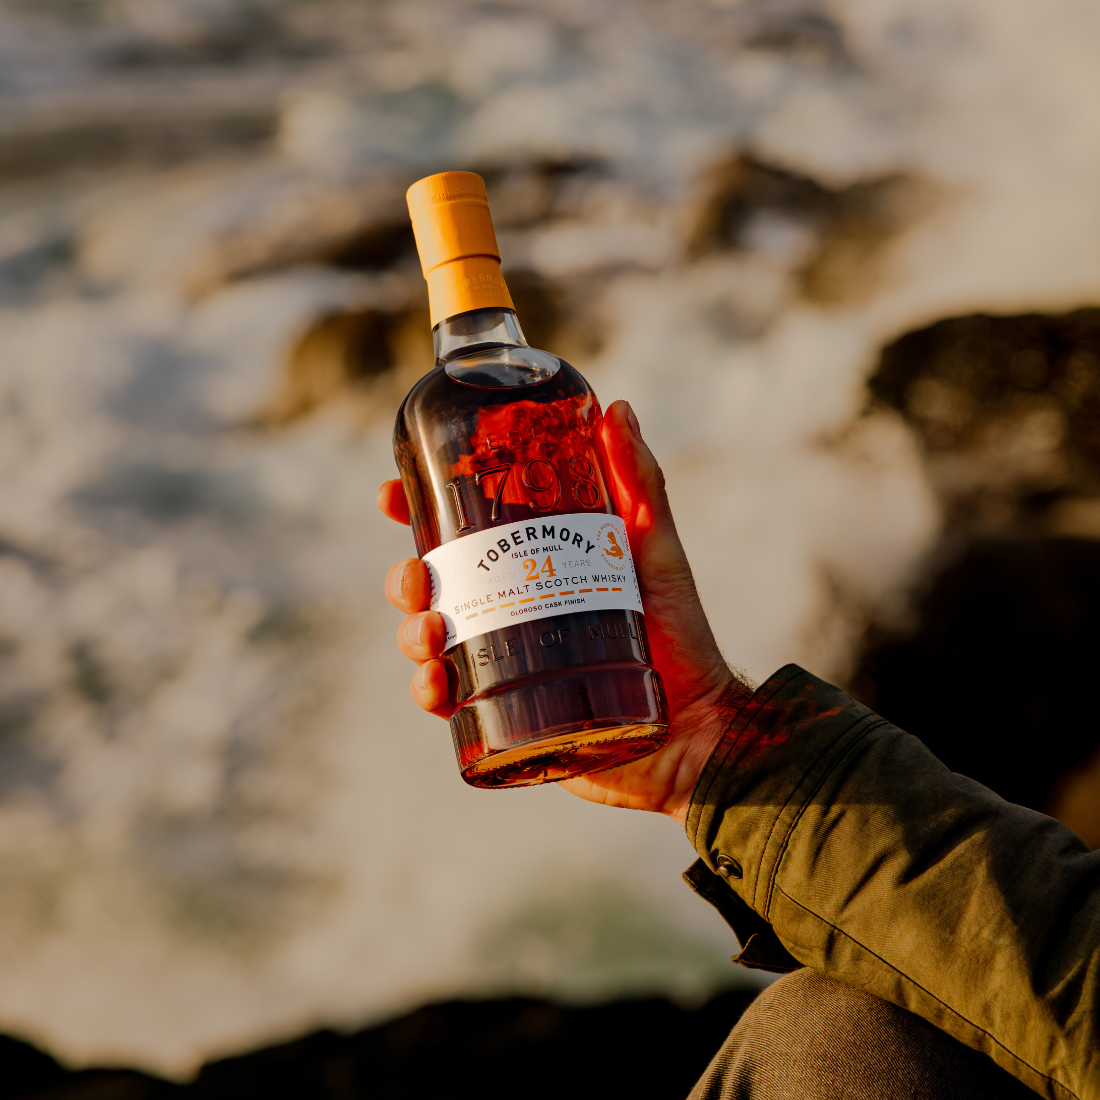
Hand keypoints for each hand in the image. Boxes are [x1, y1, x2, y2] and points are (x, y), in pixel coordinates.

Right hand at [378, 400, 754, 823]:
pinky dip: (430, 690)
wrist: (697, 726)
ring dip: (411, 633)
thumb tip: (615, 408)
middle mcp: (509, 612)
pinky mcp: (505, 714)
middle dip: (404, 579)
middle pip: (431, 589)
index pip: (460, 536)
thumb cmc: (681, 635)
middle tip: (417, 579)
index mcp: (531, 568)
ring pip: (429, 642)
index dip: (415, 513)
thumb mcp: (656, 551)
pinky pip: (449, 702)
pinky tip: (438, 684)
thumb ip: (639, 483)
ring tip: (433, 631)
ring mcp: (503, 664)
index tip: (390, 494)